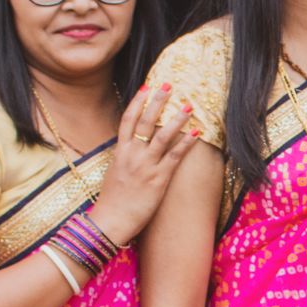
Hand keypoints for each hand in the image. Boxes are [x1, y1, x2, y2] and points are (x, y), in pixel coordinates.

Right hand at [90, 83, 202, 244]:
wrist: (110, 222)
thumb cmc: (112, 202)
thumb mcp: (114, 174)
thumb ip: (123, 159)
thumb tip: (131, 149)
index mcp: (119, 152)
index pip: (128, 120)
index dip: (137, 102)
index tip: (146, 87)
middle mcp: (132, 155)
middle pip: (145, 121)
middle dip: (157, 101)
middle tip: (169, 85)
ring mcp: (145, 166)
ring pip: (161, 136)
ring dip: (176, 119)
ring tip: (188, 105)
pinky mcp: (158, 179)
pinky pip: (174, 157)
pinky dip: (185, 144)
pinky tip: (196, 133)